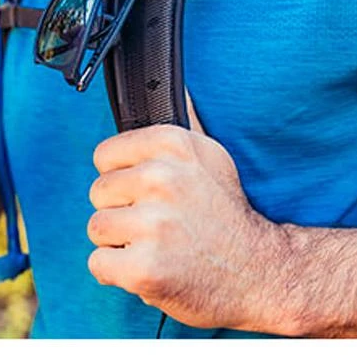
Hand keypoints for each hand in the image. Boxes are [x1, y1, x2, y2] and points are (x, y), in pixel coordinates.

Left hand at [86, 100, 285, 330]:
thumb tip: (178, 81)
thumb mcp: (212, 157)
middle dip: (122, 212)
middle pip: (98, 192)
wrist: (259, 273)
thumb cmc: (227, 215)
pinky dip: (118, 274)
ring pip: (97, 228)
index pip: (105, 155)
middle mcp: (163, 178)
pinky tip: (151, 269)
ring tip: (157, 246)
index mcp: (173, 144)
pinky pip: (98, 264)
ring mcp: (154, 224)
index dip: (124, 179)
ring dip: (119, 243)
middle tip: (160, 225)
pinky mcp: (145, 268)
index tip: (151, 194)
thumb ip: (186, 122)